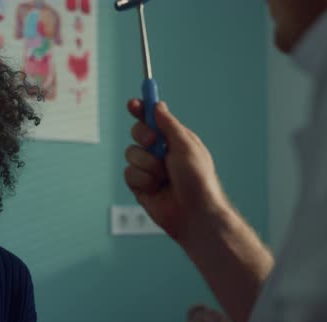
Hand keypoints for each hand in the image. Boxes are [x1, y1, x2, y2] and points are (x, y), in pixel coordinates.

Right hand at [124, 99, 231, 242]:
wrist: (194, 213)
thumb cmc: (197, 179)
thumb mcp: (186, 145)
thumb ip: (169, 124)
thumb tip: (158, 106)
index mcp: (174, 139)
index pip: (153, 119)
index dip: (142, 110)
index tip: (133, 104)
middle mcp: (160, 152)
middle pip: (137, 132)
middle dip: (143, 136)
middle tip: (153, 142)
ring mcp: (149, 169)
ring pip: (130, 153)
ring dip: (147, 164)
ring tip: (163, 177)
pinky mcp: (140, 185)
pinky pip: (129, 173)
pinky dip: (143, 180)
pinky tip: (156, 189)